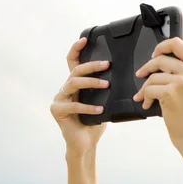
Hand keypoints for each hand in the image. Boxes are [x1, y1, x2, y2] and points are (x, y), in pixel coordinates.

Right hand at [50, 37, 110, 154]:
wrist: (86, 144)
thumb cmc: (94, 123)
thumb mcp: (103, 102)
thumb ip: (106, 90)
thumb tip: (125, 77)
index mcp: (75, 84)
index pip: (72, 62)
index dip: (76, 49)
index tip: (85, 39)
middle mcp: (65, 89)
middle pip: (76, 71)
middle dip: (91, 65)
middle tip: (107, 64)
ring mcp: (59, 98)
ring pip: (74, 83)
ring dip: (91, 82)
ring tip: (106, 85)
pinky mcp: (58, 110)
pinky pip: (74, 105)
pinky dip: (88, 107)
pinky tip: (100, 109)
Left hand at [133, 37, 182, 146]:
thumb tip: (160, 59)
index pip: (177, 43)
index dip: (161, 46)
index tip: (154, 55)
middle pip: (160, 58)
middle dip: (147, 68)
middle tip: (141, 75)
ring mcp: (182, 82)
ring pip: (153, 76)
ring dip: (144, 87)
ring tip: (145, 96)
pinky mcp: (171, 93)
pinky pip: (149, 89)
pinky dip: (145, 97)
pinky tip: (147, 104)